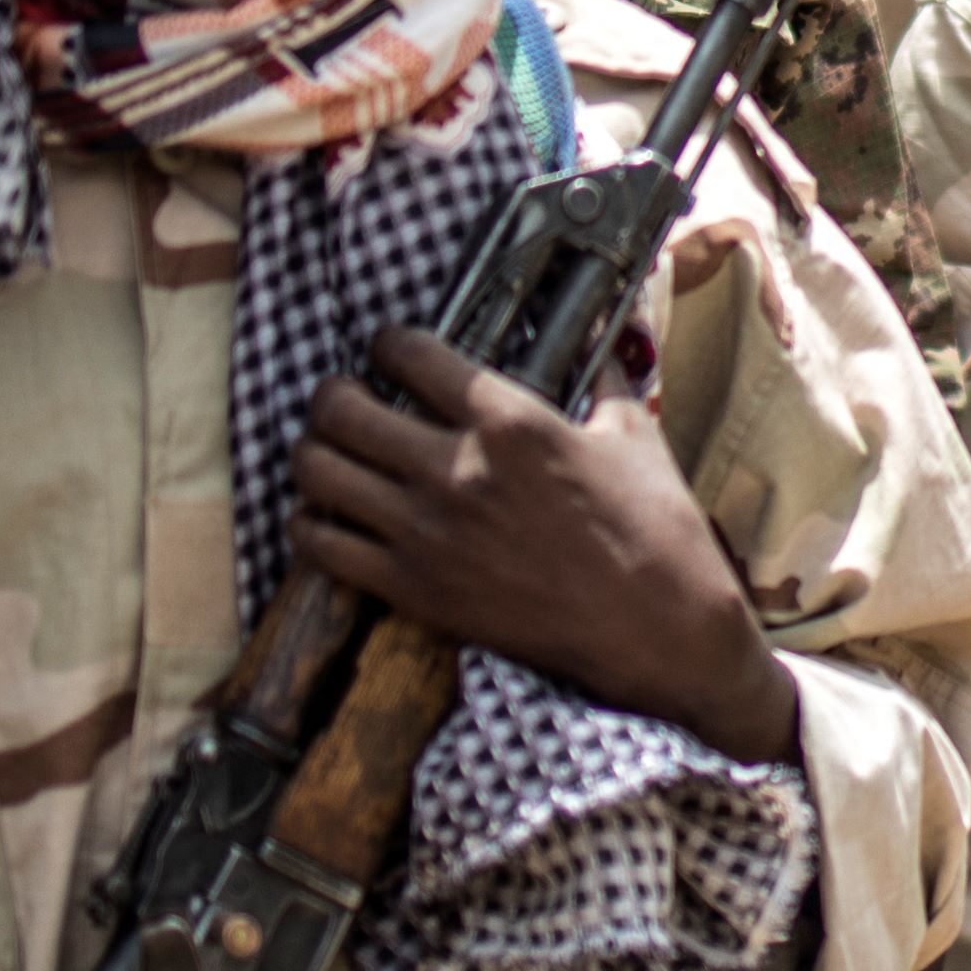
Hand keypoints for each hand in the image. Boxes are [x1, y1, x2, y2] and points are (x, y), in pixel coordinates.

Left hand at [294, 323, 802, 760]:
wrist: (658, 631)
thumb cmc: (656, 534)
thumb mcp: (634, 437)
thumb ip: (602, 380)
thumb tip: (603, 339)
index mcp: (510, 422)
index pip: (407, 353)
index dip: (389, 344)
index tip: (391, 352)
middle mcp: (456, 469)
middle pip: (339, 407)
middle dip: (334, 394)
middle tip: (346, 399)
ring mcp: (427, 533)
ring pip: (316, 471)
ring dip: (315, 454)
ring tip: (331, 454)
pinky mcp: (415, 590)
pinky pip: (321, 546)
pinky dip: (311, 525)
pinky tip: (328, 517)